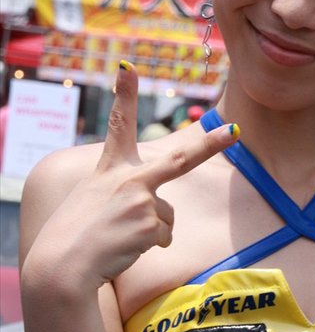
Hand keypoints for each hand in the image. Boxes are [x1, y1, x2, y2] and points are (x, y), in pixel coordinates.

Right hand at [26, 62, 238, 292]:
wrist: (62, 265)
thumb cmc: (76, 235)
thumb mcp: (95, 202)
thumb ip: (128, 197)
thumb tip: (162, 222)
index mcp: (110, 168)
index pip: (119, 125)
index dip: (124, 93)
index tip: (128, 66)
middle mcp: (127, 177)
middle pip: (180, 158)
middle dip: (212, 143)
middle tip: (236, 129)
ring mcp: (141, 198)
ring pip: (166, 216)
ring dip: (150, 231)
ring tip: (119, 237)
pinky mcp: (149, 222)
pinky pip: (163, 236)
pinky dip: (148, 246)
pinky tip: (124, 248)